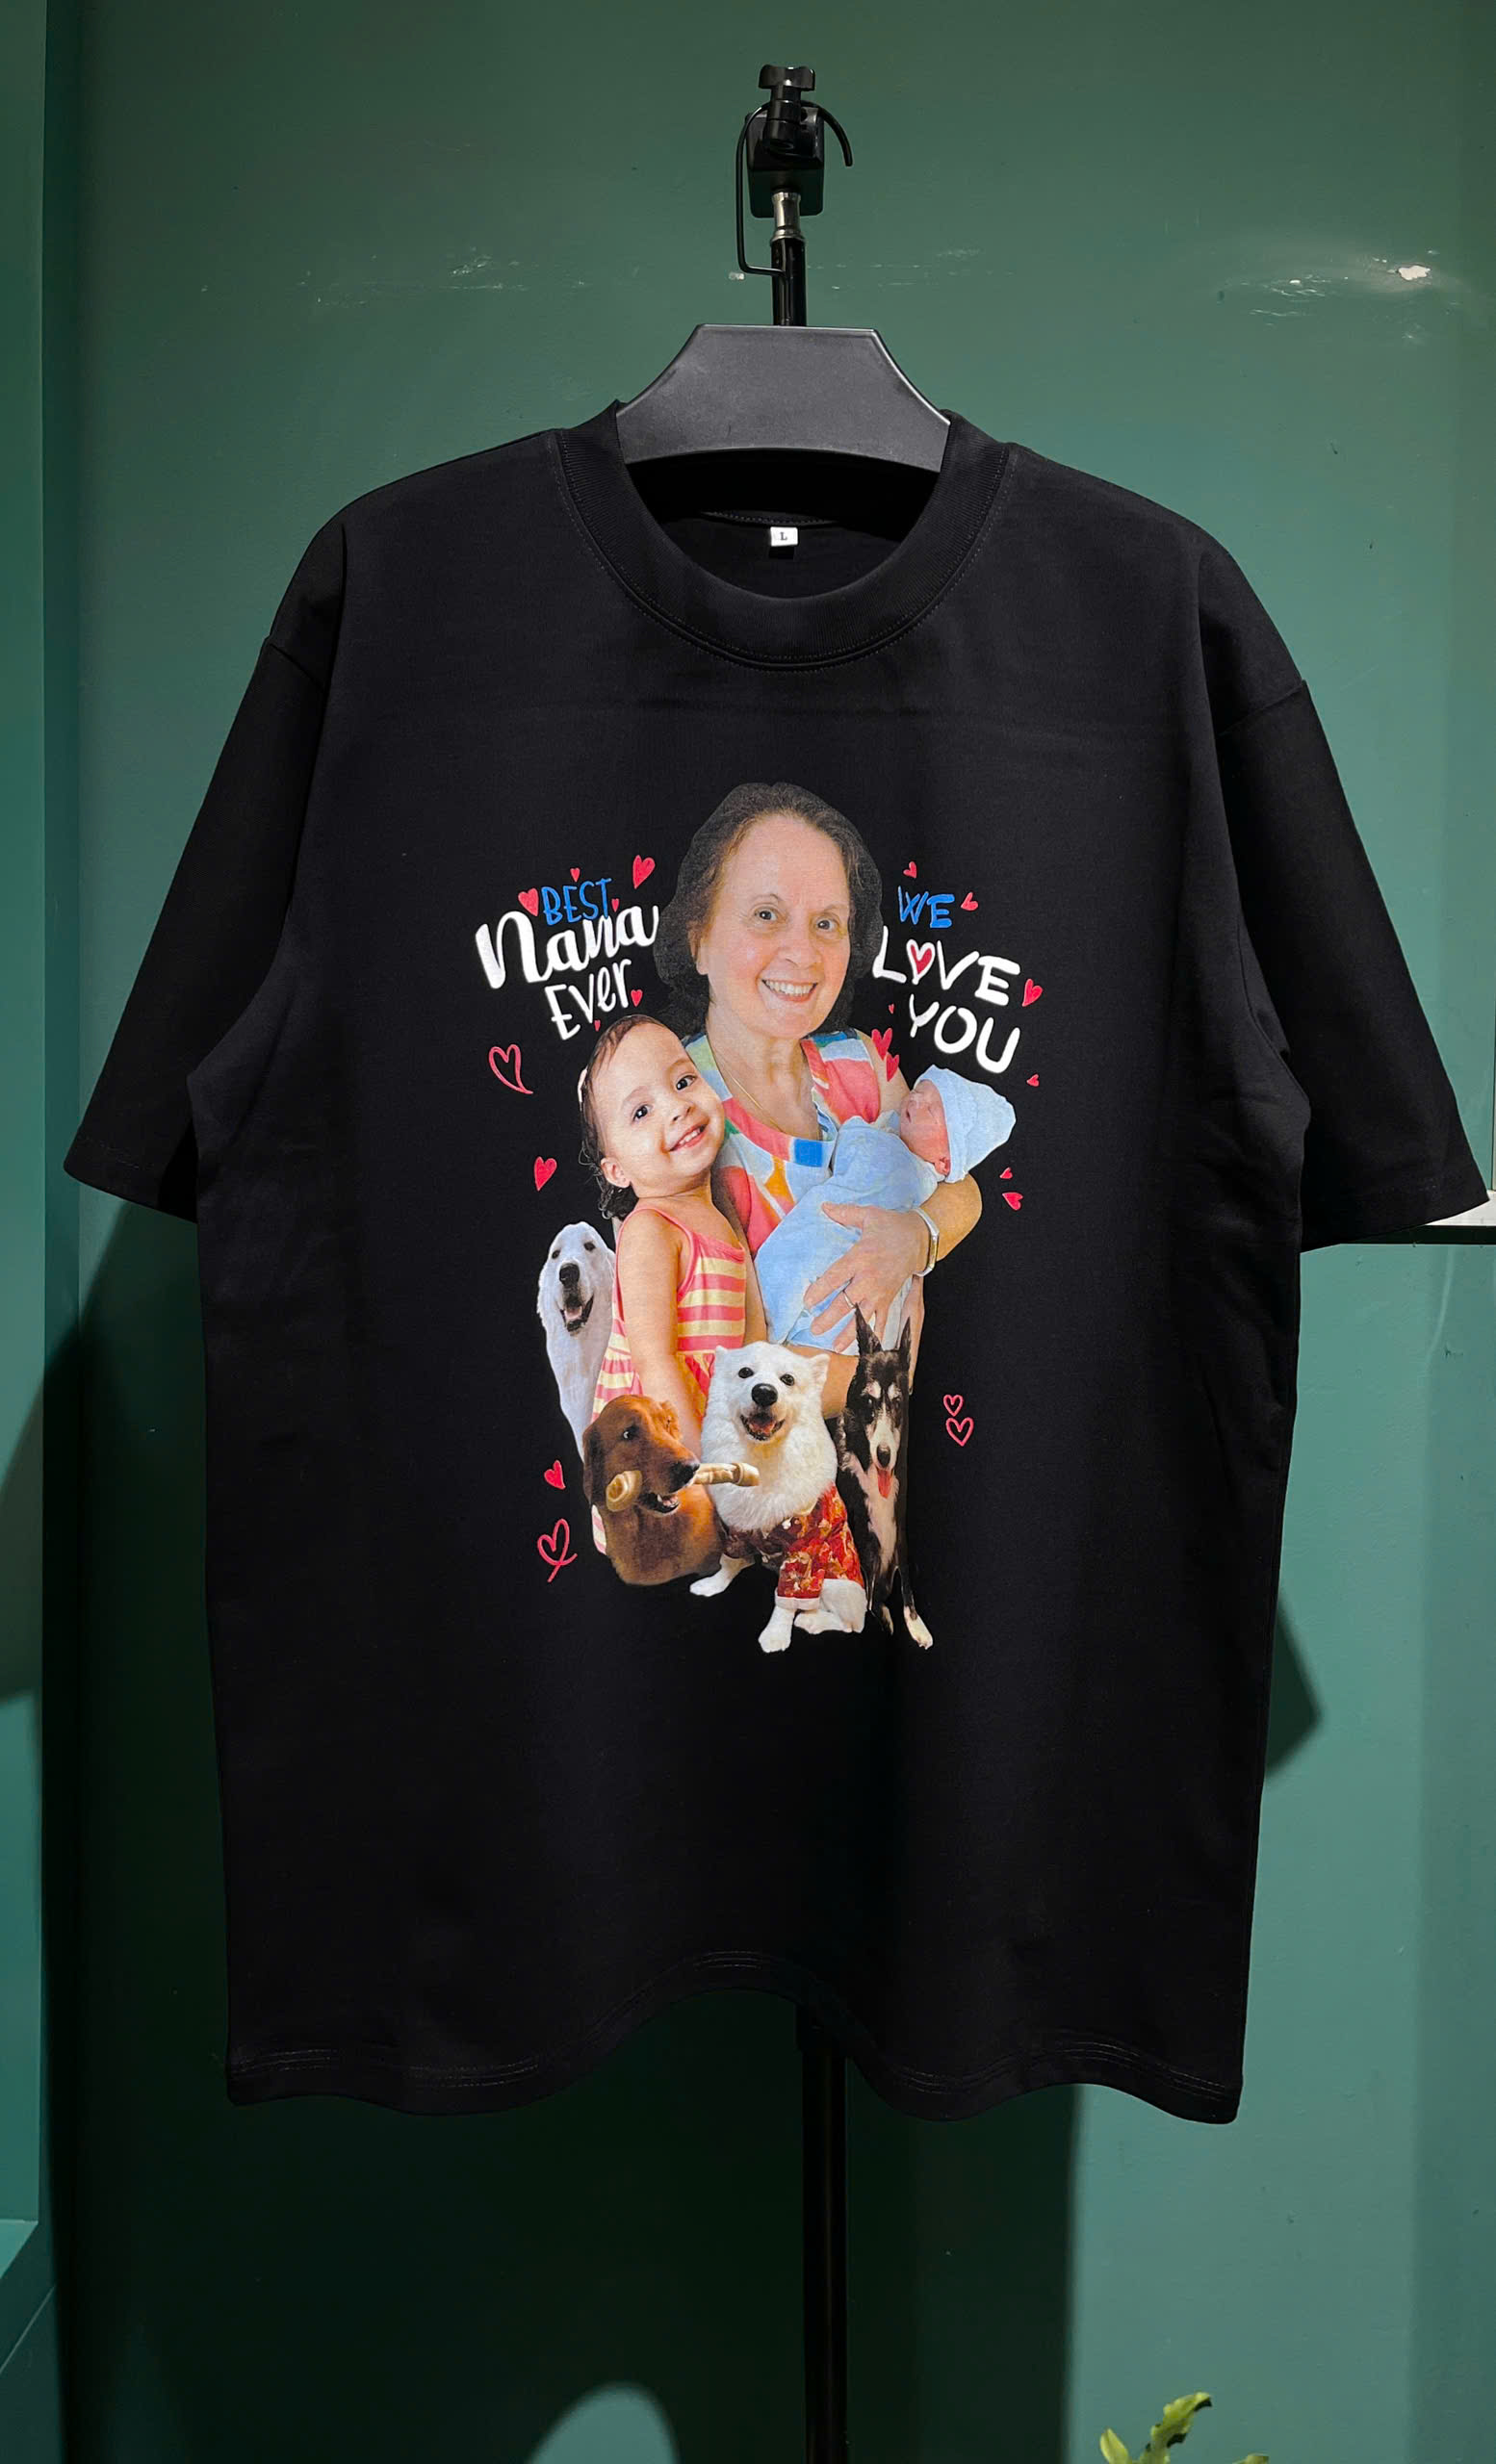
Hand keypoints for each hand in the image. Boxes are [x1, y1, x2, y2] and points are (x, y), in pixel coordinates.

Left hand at [803, 1205, 926, 1347]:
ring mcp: (881, 1290)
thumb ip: (844, 1213)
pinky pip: (882, 1317)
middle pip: (847, 1301)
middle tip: (815, 1329)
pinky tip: (868, 1347)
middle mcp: (869, 1277)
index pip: (836, 1276)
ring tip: (835, 1345)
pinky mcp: (889, 1297)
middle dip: (830, 1317)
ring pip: (863, 1315)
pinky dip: (876, 1333)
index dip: (821, 1290)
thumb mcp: (868, 1214)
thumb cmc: (891, 1226)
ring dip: (850, 1331)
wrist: (920, 1238)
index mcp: (860, 1256)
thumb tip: (823, 1206)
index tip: (807, 1302)